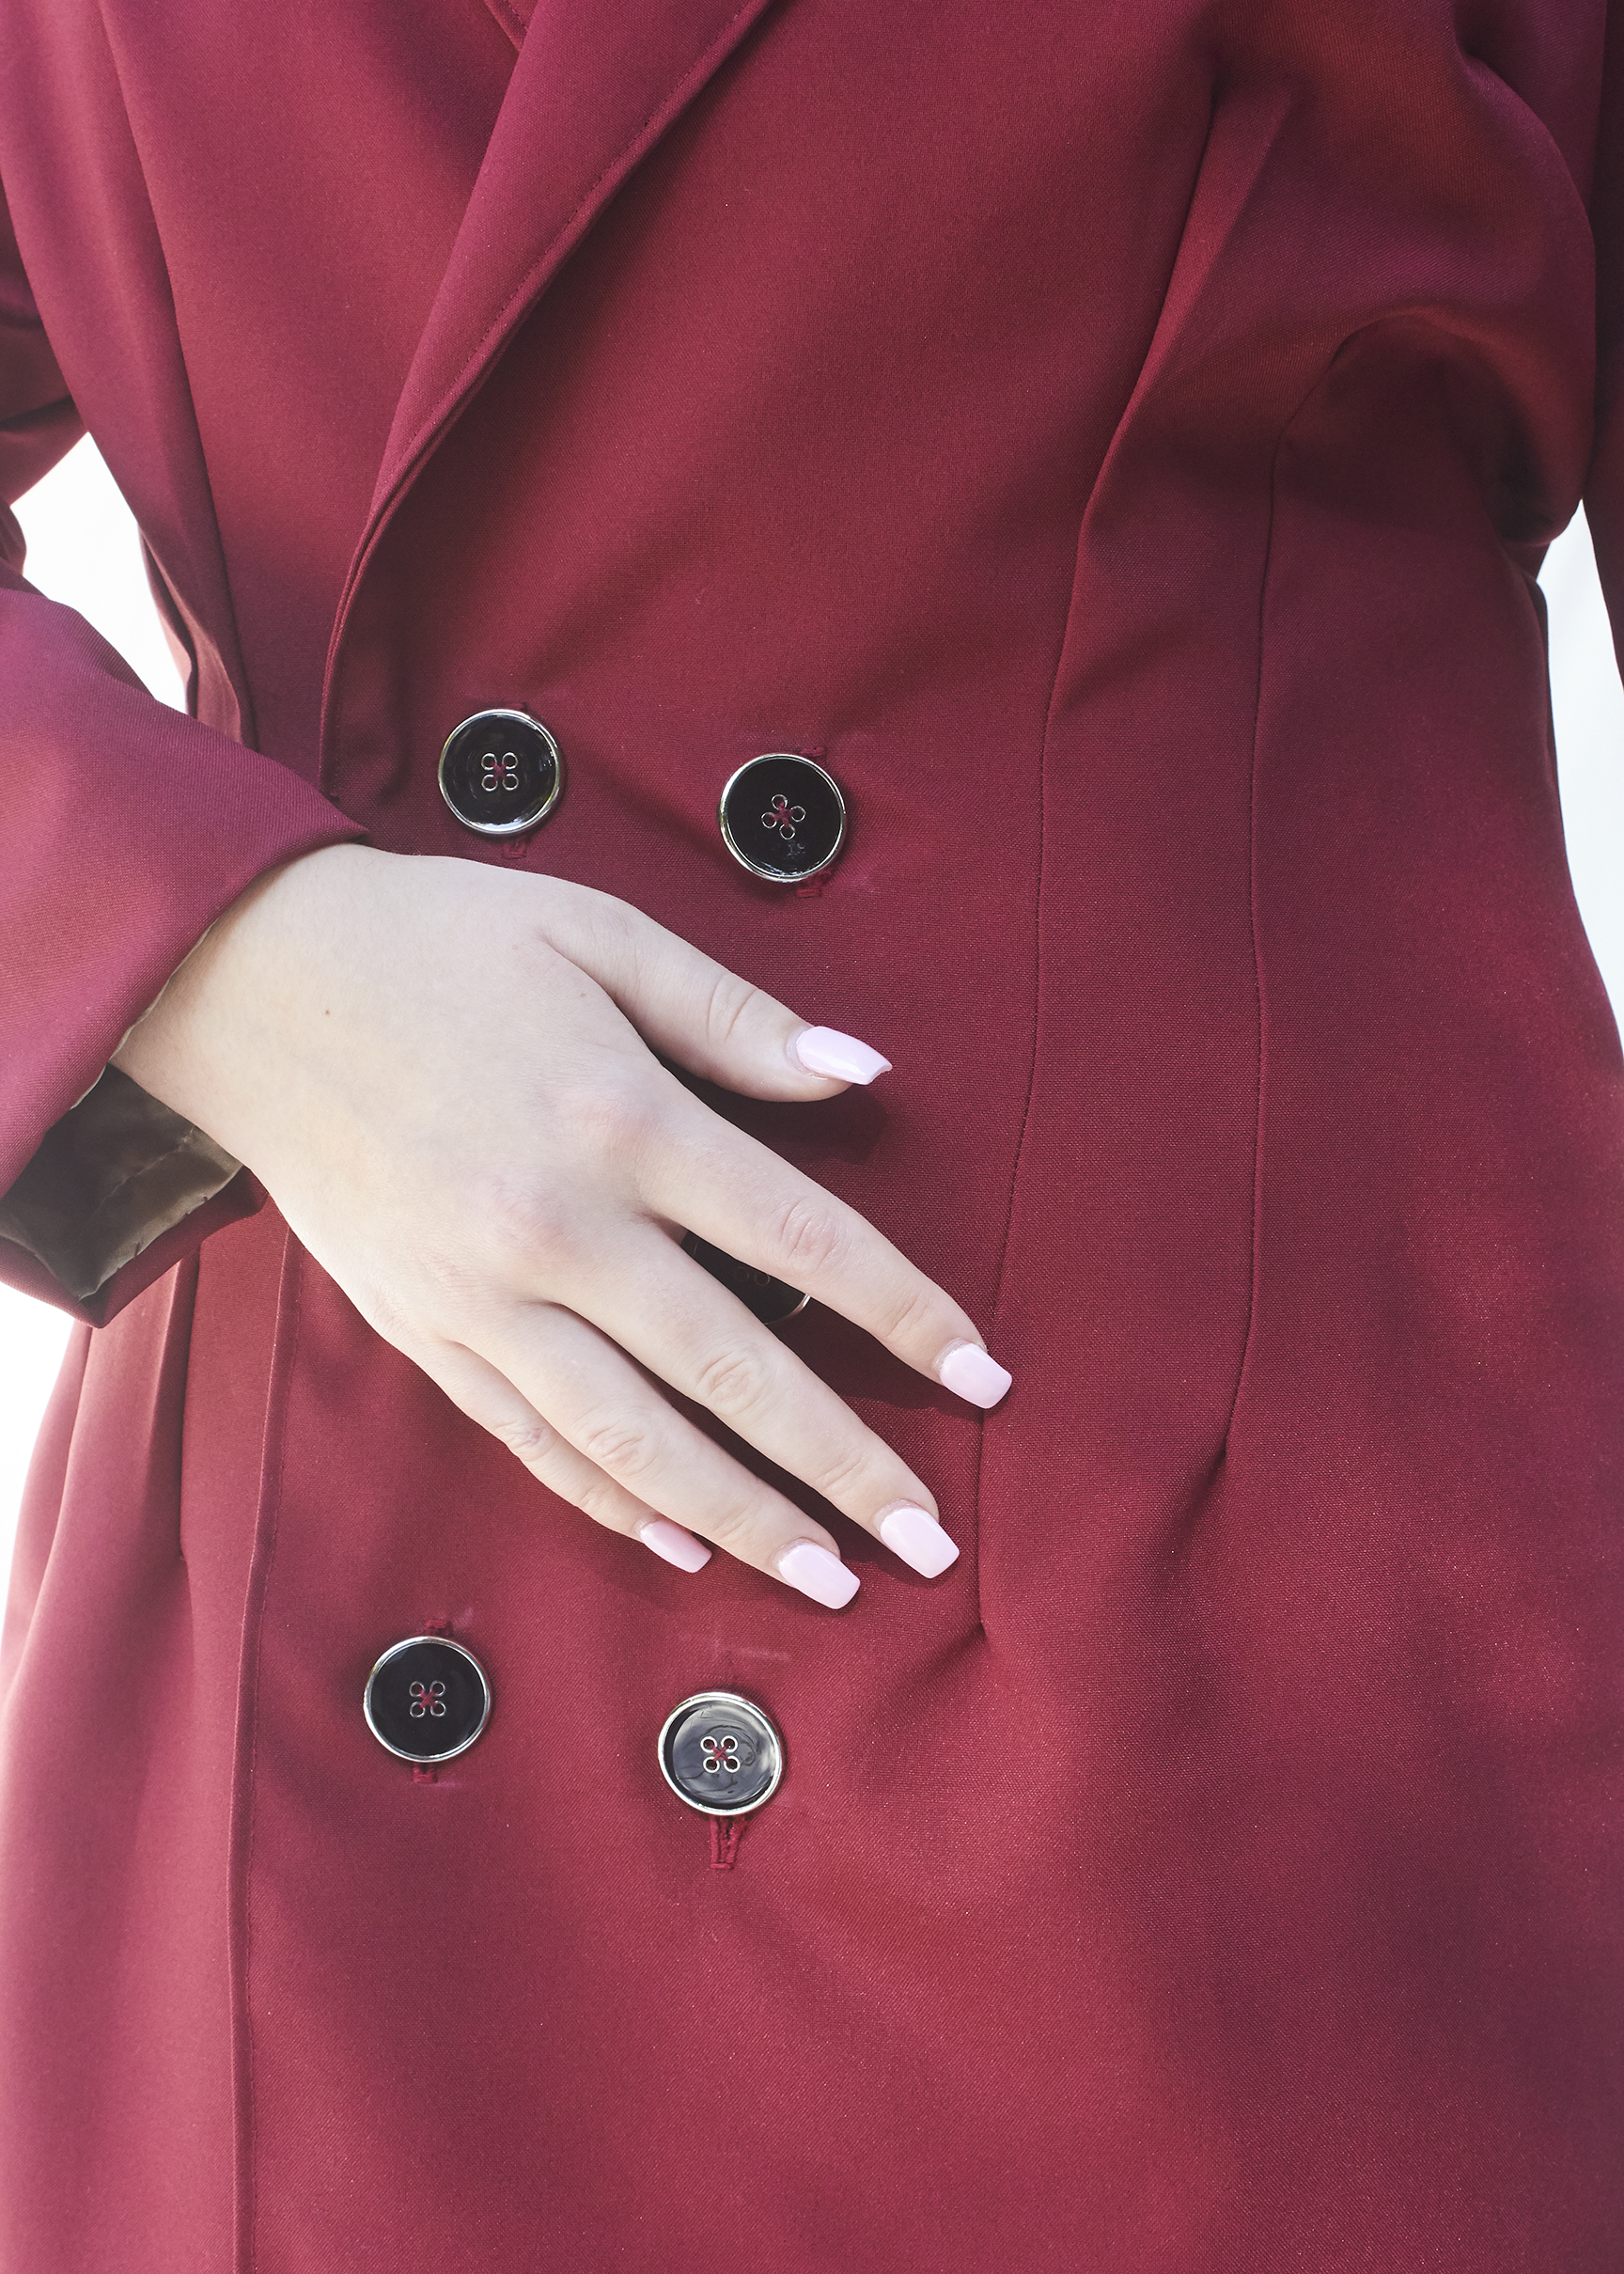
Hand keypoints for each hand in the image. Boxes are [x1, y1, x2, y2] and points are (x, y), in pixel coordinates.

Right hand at [113, 845, 1010, 1606]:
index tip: (986, 1376)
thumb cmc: (441, 941)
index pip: (803, 1240)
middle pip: (734, 1369)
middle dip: (844, 1463)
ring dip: (740, 1516)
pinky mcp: (422, 1330)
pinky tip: (679, 1541)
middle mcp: (559, 1227)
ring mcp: (482, 1295)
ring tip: (827, 1579)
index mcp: (623, 1118)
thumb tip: (864, 1075)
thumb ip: (734, 1013)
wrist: (249, 981)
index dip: (906, 1314)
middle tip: (929, 1542)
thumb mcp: (598, 932)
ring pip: (634, 1435)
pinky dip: (608, 1498)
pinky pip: (529, 1438)